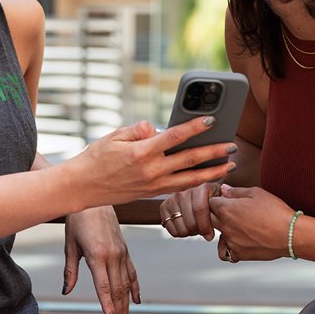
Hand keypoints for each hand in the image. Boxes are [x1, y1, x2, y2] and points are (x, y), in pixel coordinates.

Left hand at [63, 205, 139, 313]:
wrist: (94, 200)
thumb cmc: (78, 221)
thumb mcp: (70, 245)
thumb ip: (70, 270)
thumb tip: (67, 291)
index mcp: (97, 255)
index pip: (104, 286)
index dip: (108, 304)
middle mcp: (113, 255)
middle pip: (118, 289)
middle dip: (119, 309)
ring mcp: (122, 253)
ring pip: (126, 283)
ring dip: (126, 303)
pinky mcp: (125, 250)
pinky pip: (132, 272)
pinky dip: (135, 287)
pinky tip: (136, 300)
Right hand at [64, 119, 235, 208]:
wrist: (81, 187)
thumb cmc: (95, 158)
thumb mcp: (114, 136)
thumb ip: (138, 130)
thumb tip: (157, 128)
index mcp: (142, 152)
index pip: (175, 136)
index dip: (195, 127)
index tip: (211, 120)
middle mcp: (151, 170)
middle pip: (190, 160)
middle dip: (214, 152)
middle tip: (232, 146)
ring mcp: (153, 185)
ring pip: (190, 179)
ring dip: (213, 172)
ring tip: (230, 166)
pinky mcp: (152, 193)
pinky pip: (179, 187)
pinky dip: (196, 182)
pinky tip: (208, 177)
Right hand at [159, 182, 220, 240]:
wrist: (201, 198)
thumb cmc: (213, 202)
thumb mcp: (223, 201)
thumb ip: (225, 206)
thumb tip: (225, 210)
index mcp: (202, 187)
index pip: (199, 209)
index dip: (205, 226)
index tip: (209, 235)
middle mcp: (185, 191)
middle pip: (190, 221)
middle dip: (198, 231)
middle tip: (203, 230)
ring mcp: (174, 198)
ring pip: (180, 226)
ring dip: (189, 232)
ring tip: (195, 227)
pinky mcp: (164, 206)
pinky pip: (170, 227)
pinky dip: (179, 233)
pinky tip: (186, 227)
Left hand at [208, 184, 293, 261]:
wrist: (290, 234)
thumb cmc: (276, 211)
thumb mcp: (257, 193)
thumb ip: (236, 191)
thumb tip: (223, 189)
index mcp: (226, 209)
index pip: (210, 202)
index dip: (218, 200)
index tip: (227, 201)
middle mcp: (225, 225)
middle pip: (209, 219)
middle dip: (217, 214)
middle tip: (233, 213)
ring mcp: (230, 241)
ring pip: (217, 235)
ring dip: (224, 230)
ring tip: (240, 228)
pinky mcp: (238, 253)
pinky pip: (225, 252)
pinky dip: (229, 248)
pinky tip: (239, 242)